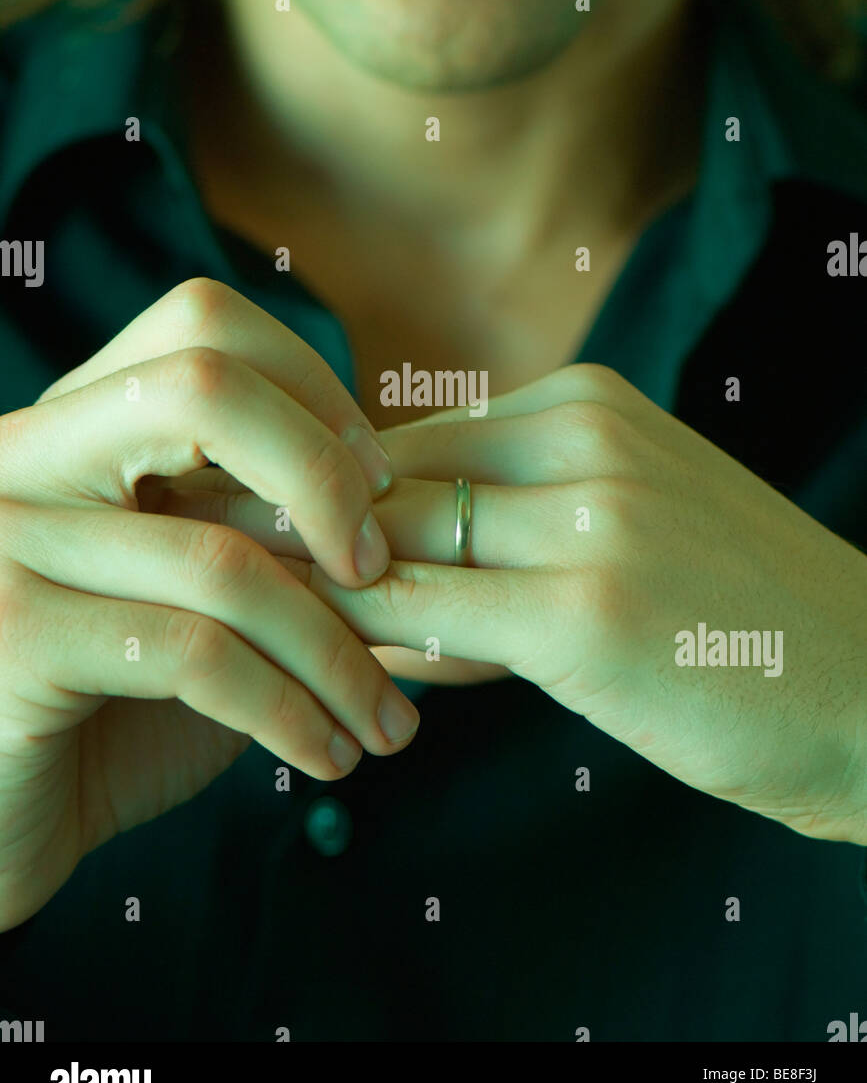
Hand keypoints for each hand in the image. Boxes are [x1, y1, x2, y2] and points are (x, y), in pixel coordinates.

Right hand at [0, 278, 419, 932]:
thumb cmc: (108, 714)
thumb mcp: (191, 603)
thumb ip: (261, 536)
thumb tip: (404, 500)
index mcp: (72, 428)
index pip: (203, 323)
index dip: (312, 390)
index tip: (377, 488)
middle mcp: (24, 458)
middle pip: (203, 383)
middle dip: (325, 477)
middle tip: (382, 572)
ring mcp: (5, 542)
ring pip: (223, 555)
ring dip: (336, 651)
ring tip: (385, 722)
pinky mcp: (14, 638)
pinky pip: (194, 654)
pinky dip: (289, 710)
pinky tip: (328, 755)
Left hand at [186, 364, 866, 843]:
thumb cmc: (735, 622)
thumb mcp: (619, 538)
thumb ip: (499, 547)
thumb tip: (371, 594)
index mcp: (584, 404)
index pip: (407, 444)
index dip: (327, 501)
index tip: (260, 538)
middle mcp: (581, 435)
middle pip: (384, 479)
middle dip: (301, 536)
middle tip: (228, 578)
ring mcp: (588, 516)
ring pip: (392, 538)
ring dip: (318, 589)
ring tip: (267, 630)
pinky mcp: (589, 609)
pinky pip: (428, 613)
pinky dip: (366, 639)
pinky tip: (345, 678)